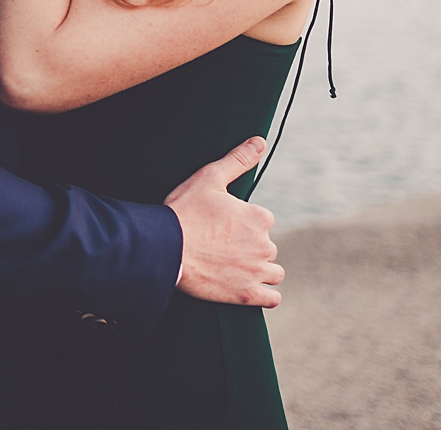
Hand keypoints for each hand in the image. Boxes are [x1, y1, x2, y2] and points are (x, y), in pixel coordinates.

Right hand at [165, 140, 282, 305]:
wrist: (167, 248)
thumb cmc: (186, 210)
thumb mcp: (210, 177)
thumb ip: (238, 159)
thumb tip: (260, 141)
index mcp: (259, 217)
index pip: (263, 220)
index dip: (245, 221)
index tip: (225, 225)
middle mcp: (264, 245)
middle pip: (267, 246)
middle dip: (252, 246)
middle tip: (225, 246)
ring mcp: (256, 272)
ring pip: (273, 272)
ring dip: (261, 269)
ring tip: (236, 266)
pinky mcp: (247, 295)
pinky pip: (272, 297)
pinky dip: (266, 293)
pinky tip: (251, 287)